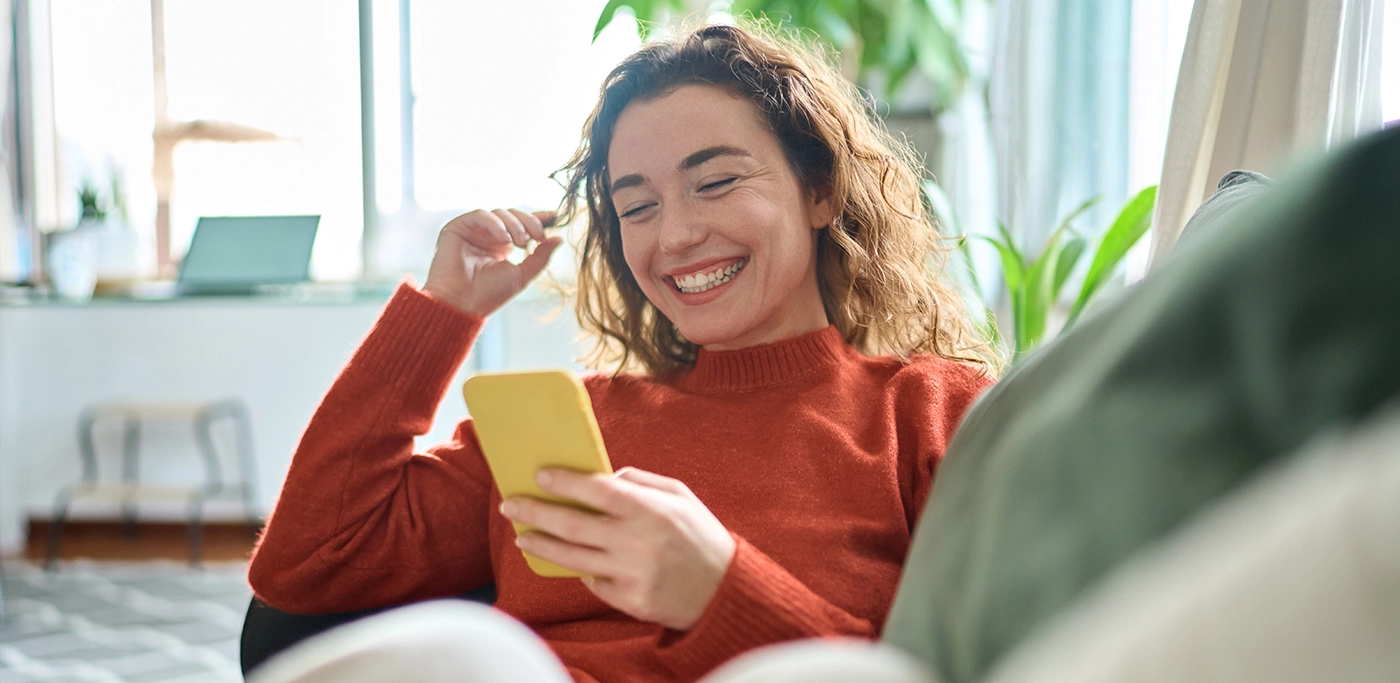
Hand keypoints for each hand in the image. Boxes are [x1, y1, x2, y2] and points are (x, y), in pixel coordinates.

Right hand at [421, 208, 562, 316]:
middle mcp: (488, 236)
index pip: (521, 224)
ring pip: (499, 213)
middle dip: (529, 223)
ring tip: (520, 243)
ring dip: (515, 225)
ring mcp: (473, 231)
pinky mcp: (457, 228)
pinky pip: (480, 215)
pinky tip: (504, 239)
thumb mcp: (522, 275)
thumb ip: (540, 257)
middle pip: (513, 215)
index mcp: (502, 245)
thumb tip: (559, 238)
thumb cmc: (489, 295)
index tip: (555, 216)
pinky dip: (495, 224)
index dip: (538, 218)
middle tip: (538, 238)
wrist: (462, 304)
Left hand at [499, 467, 736, 630]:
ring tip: (522, 536)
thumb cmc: (701, 536)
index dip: (565, 482)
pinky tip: (571, 560)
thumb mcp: (681, 496)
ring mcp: (630, 574)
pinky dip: (581, 570)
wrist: (725, 590)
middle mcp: (637, 542)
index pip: (597, 490)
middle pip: (572, 525)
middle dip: (536, 512)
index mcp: (650, 510)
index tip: (540, 475)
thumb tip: (604, 476)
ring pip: (572, 558)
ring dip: (542, 545)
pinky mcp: (628, 600)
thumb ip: (642, 481)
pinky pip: (593, 582)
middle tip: (511, 505)